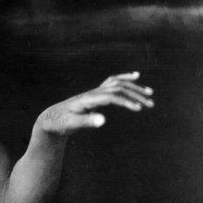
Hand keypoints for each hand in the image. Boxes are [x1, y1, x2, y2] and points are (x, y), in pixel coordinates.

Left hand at [37, 71, 153, 135]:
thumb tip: (103, 120)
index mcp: (87, 99)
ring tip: (150, 94)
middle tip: (151, 105)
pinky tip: (136, 76)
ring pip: (117, 84)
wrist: (51, 118)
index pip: (110, 97)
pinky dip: (125, 78)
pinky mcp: (95, 94)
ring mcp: (94, 92)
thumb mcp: (71, 125)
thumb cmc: (60, 123)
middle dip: (135, 95)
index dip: (125, 101)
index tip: (138, 109)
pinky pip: (112, 82)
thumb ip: (86, 122)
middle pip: (117, 88)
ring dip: (134, 88)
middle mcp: (92, 93)